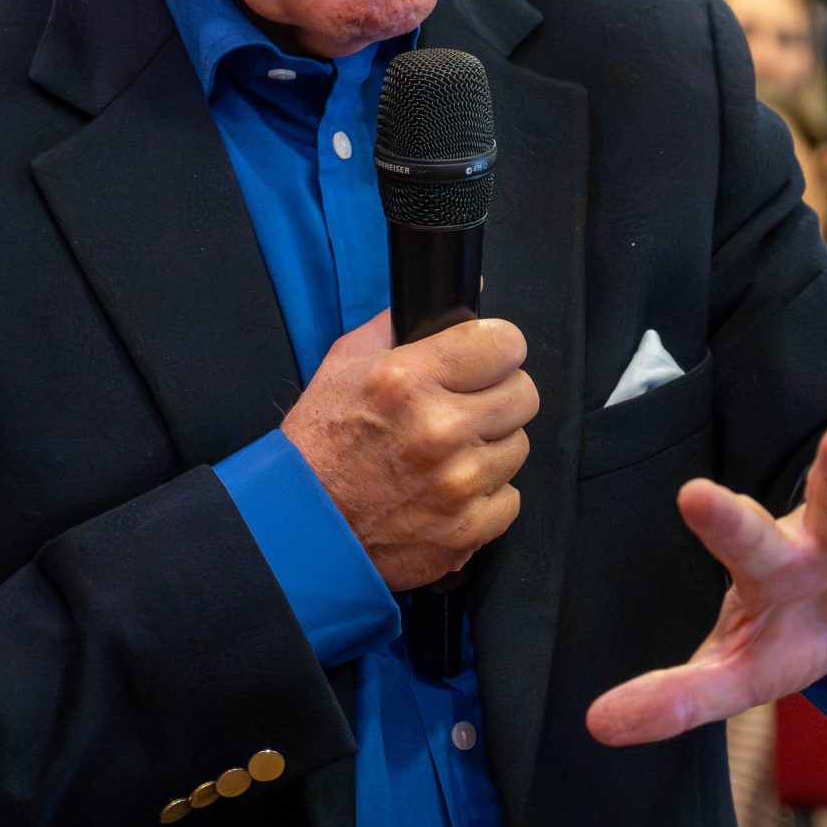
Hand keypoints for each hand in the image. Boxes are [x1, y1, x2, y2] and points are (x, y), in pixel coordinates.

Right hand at [280, 312, 536, 589]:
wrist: (302, 528)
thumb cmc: (319, 443)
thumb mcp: (344, 363)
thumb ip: (400, 325)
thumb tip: (464, 296)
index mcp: (408, 380)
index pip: (504, 344)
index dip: (497, 347)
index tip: (488, 357)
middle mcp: (439, 430)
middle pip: (524, 394)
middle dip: (500, 393)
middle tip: (470, 405)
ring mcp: (457, 485)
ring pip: (518, 446)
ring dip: (491, 446)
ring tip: (452, 452)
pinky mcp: (467, 530)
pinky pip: (510, 499)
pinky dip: (486, 496)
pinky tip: (451, 490)